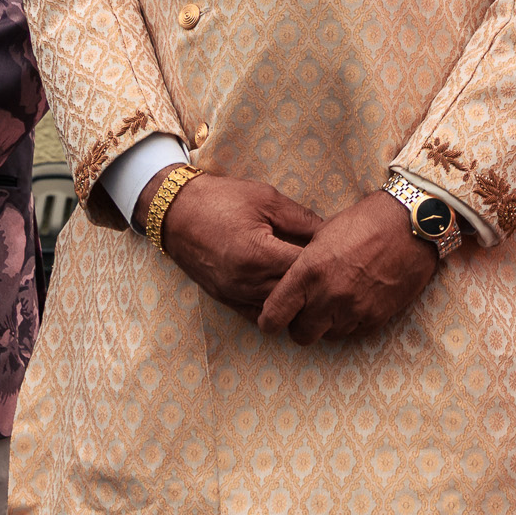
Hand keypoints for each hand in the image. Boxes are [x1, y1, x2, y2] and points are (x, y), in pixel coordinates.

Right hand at [145, 172, 322, 317]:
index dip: (326, 264)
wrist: (176, 211)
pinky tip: (288, 293)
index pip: (305, 272)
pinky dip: (276, 307)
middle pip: (296, 297)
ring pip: (279, 311)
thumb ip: (302, 219)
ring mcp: (234, 295)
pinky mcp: (226, 300)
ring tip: (313, 283)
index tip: (339, 254)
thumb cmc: (222, 199)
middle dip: (315, 285)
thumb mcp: (267, 199)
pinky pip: (259, 315)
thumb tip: (331, 234)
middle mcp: (247, 282)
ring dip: (297, 300)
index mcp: (259, 254)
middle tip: (332, 270)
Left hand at [257, 191, 436, 345]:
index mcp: (309, 272)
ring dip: (329, 323)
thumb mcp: (322, 234)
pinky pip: (354, 333)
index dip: (269, 320)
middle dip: (300, 324)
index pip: (274, 315)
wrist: (411, 225)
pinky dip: (352, 322)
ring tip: (338, 299)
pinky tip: (357, 300)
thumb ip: (303, 264)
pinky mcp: (377, 317)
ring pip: (328, 336)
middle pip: (300, 335)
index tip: (272, 319)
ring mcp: (354, 310)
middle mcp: (329, 296)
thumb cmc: (365, 222)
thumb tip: (287, 282)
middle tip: (308, 310)